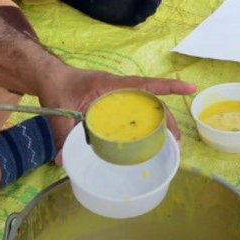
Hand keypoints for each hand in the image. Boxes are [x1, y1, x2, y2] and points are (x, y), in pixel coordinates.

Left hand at [38, 68, 195, 158]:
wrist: (49, 76)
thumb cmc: (57, 87)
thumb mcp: (58, 110)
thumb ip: (62, 135)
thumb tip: (63, 162)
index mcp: (110, 85)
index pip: (145, 85)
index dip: (168, 87)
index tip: (190, 88)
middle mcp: (119, 89)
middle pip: (151, 101)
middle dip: (167, 118)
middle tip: (177, 142)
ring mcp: (117, 95)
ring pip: (145, 106)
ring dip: (159, 122)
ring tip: (168, 144)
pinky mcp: (113, 102)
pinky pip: (135, 111)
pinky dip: (144, 123)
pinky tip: (148, 139)